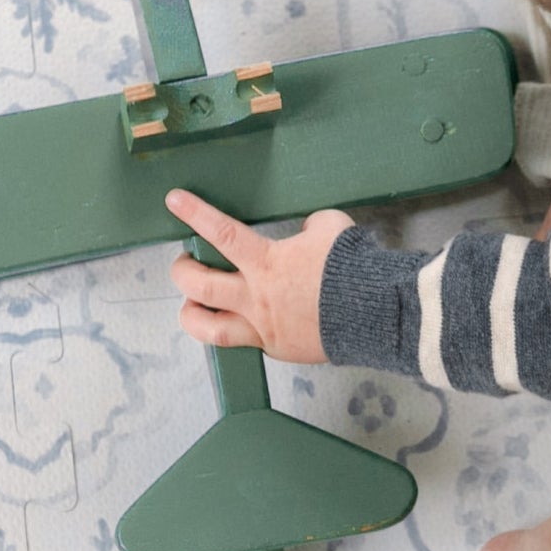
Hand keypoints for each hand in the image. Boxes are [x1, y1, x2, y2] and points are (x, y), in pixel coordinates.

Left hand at [165, 188, 352, 362]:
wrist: (375, 312)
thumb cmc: (353, 267)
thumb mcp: (330, 228)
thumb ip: (309, 228)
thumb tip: (305, 235)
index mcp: (267, 262)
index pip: (221, 232)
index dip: (195, 214)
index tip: (174, 201)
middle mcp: (257, 296)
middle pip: (199, 284)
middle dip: (183, 271)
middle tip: (186, 262)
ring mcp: (263, 326)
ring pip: (208, 327)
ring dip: (192, 313)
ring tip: (192, 303)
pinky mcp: (275, 348)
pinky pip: (241, 344)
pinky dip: (232, 331)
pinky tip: (232, 322)